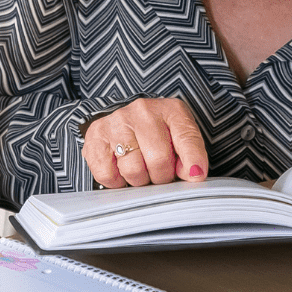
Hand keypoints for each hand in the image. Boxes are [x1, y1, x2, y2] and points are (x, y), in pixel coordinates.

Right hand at [83, 98, 208, 188]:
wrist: (127, 121)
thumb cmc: (158, 133)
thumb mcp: (181, 137)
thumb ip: (190, 154)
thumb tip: (193, 174)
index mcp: (171, 110)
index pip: (187, 138)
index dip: (193, 162)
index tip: (196, 175)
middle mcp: (143, 111)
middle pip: (158, 160)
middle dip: (161, 176)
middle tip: (158, 172)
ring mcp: (117, 121)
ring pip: (133, 171)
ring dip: (139, 180)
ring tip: (141, 169)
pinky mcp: (96, 135)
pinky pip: (107, 174)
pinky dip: (116, 181)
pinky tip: (121, 169)